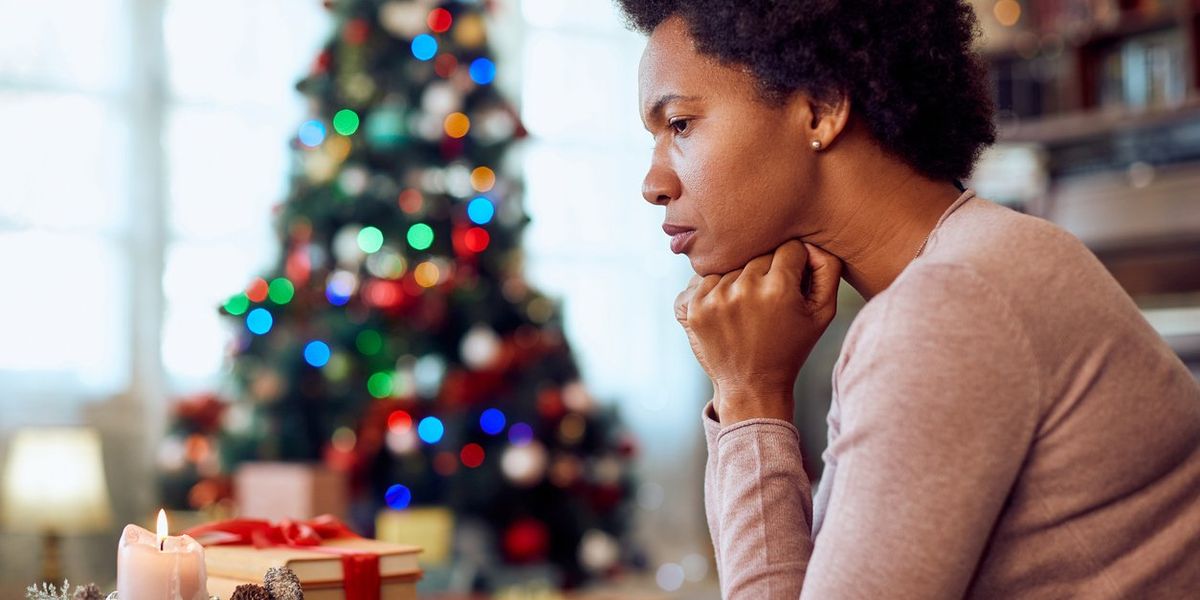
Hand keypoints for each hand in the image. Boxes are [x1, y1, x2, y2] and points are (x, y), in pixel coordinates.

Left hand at [675, 240, 842, 423]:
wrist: (752, 386)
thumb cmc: (791, 348)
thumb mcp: (823, 313)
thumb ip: (827, 269)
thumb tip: (812, 241)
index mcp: (778, 289)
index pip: (790, 248)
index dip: (795, 266)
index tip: (792, 285)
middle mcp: (744, 289)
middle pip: (760, 254)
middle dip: (769, 272)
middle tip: (770, 302)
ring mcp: (714, 298)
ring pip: (733, 264)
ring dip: (741, 280)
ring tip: (749, 310)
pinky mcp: (693, 306)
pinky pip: (707, 277)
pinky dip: (717, 289)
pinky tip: (729, 312)